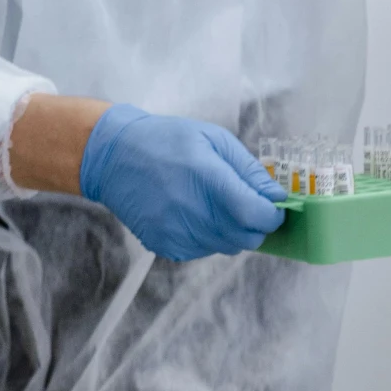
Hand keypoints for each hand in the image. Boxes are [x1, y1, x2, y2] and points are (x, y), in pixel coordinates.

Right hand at [78, 105, 284, 260]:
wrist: (114, 157)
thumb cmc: (167, 141)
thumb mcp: (214, 139)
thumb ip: (248, 170)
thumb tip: (276, 196)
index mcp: (210, 181)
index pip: (258, 216)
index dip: (273, 214)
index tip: (273, 205)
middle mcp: (194, 213)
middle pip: (247, 238)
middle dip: (255, 223)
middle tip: (246, 203)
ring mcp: (178, 234)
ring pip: (227, 247)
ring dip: (232, 230)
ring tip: (214, 203)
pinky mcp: (166, 247)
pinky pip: (203, 250)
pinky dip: (208, 236)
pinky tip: (193, 212)